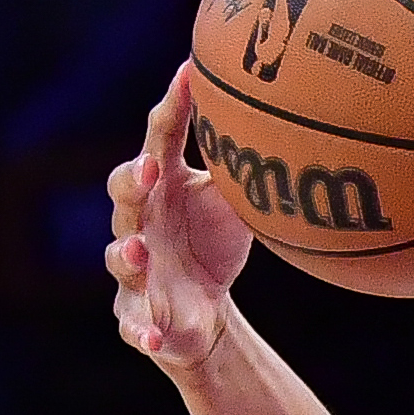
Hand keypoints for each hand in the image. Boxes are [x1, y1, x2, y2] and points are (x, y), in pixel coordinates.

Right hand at [107, 68, 253, 375]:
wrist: (203, 314)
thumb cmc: (210, 243)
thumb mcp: (232, 203)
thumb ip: (245, 165)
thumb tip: (292, 117)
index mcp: (162, 186)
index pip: (160, 139)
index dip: (171, 108)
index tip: (187, 75)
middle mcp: (140, 221)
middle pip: (125, 192)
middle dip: (133, 180)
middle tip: (152, 169)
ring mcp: (135, 269)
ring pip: (121, 257)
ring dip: (128, 253)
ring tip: (141, 251)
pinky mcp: (137, 315)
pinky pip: (132, 323)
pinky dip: (139, 331)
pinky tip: (151, 339)